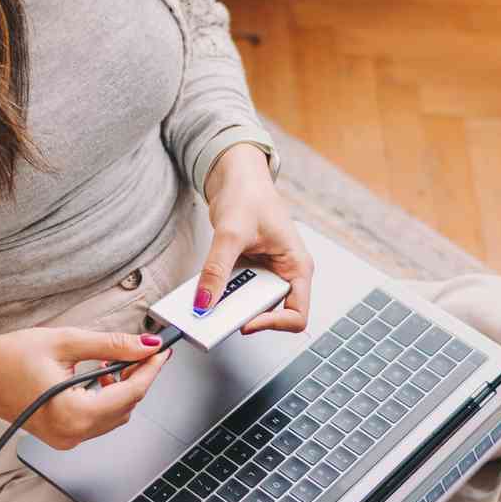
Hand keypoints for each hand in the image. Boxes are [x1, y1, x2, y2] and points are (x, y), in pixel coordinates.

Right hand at [0, 326, 171, 449]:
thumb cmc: (6, 360)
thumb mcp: (64, 342)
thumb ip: (110, 345)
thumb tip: (144, 346)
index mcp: (74, 413)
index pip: (131, 393)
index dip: (151, 370)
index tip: (162, 351)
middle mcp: (72, 434)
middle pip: (126, 407)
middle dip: (139, 379)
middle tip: (144, 351)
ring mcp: (67, 440)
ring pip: (115, 417)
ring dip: (123, 390)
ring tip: (118, 361)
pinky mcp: (62, 437)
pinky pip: (98, 421)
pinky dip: (107, 400)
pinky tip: (102, 377)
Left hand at [196, 143, 312, 334]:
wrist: (238, 177)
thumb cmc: (250, 194)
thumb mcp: (231, 233)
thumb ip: (216, 269)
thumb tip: (204, 302)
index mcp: (297, 267)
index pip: (297, 314)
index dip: (274, 324)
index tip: (246, 322)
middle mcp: (285, 274)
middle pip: (270, 312)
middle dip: (244, 316)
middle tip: (218, 316)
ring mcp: (266, 274)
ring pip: (249, 305)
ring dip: (229, 308)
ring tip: (206, 305)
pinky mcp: (248, 271)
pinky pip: (234, 292)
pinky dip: (220, 295)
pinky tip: (203, 292)